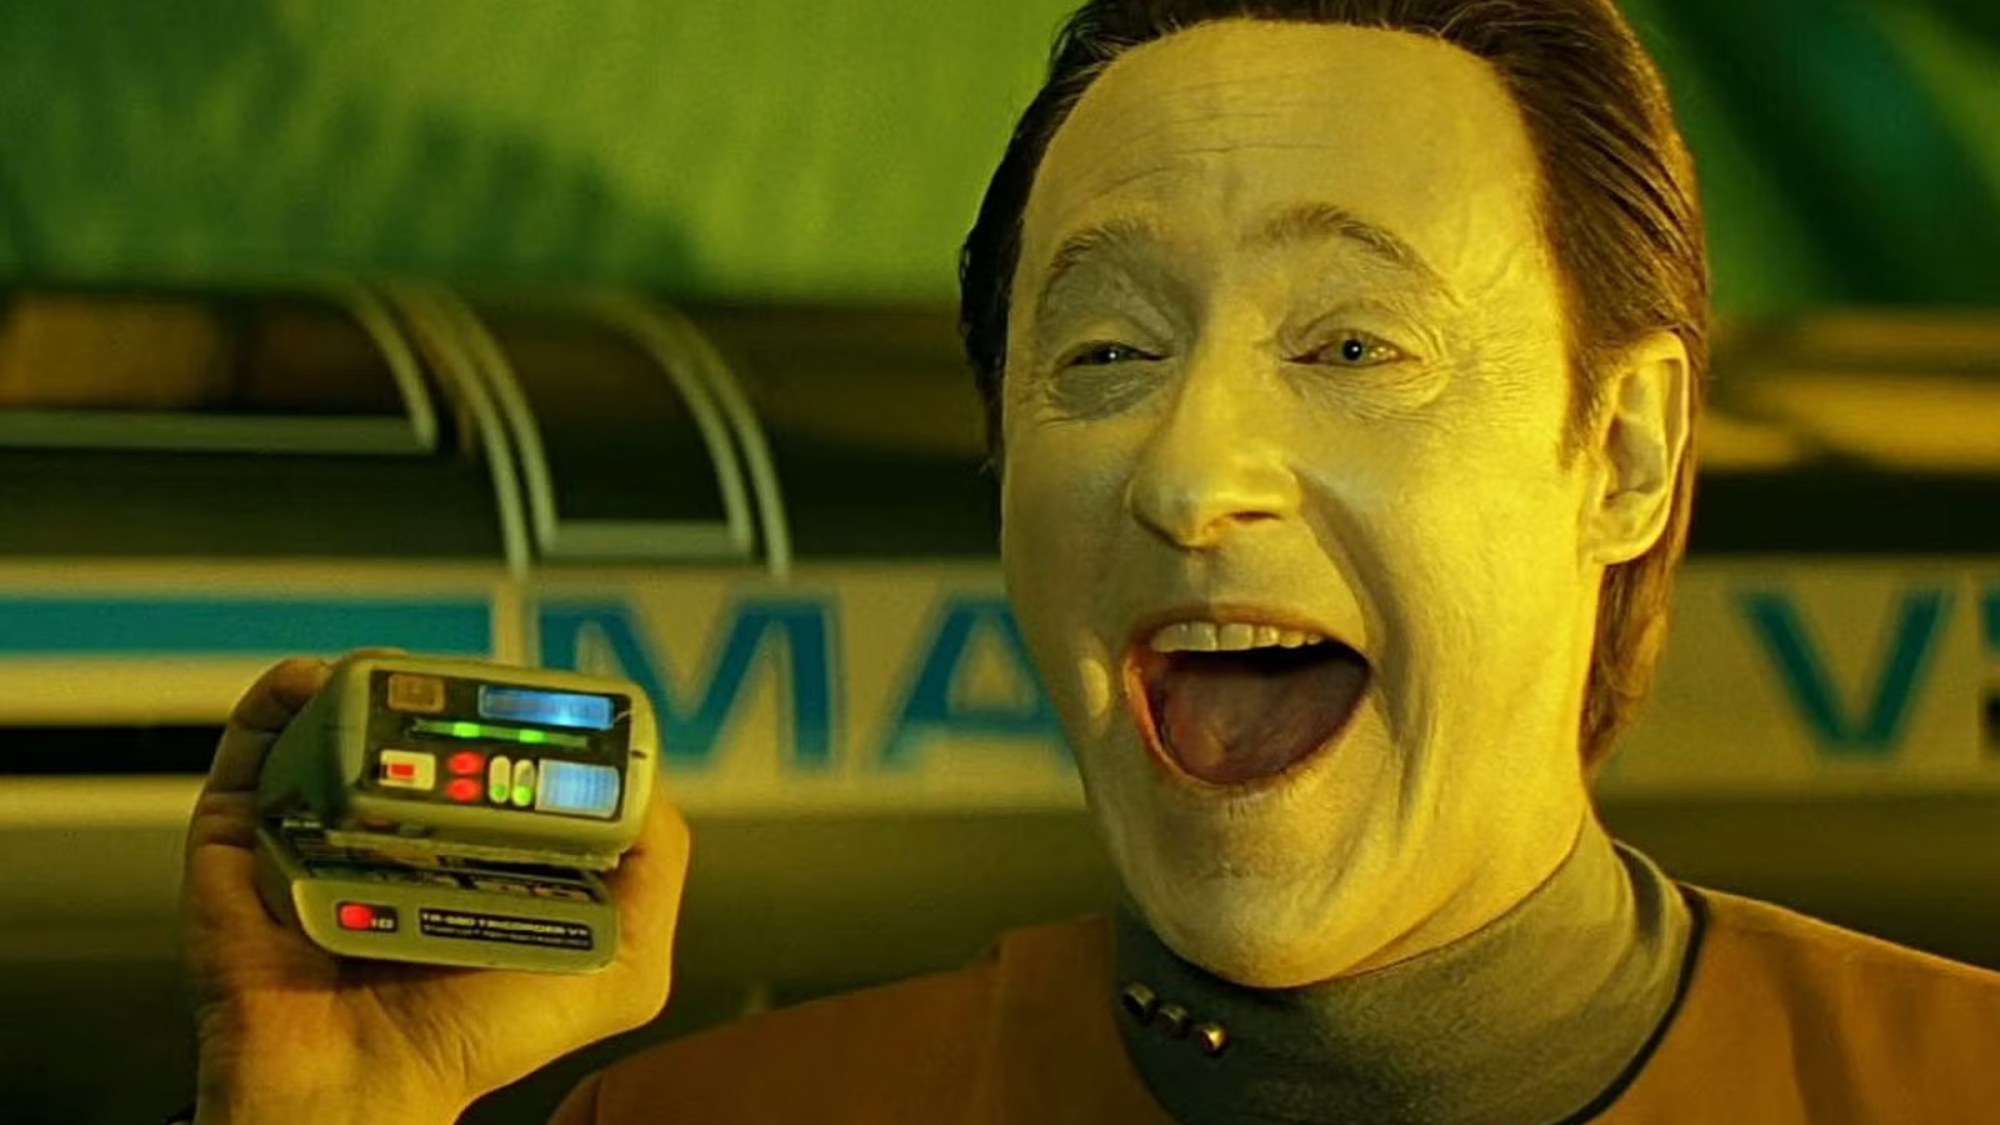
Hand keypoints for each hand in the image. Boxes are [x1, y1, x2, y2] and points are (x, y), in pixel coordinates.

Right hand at [182, 653, 690, 1124]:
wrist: (361, 1090)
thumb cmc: (477, 1043)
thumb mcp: (617, 965)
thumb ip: (651, 875)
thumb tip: (647, 784)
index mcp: (474, 853)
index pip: (496, 759)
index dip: (514, 718)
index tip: (529, 698)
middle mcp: (397, 838)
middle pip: (414, 733)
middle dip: (435, 695)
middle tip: (455, 687)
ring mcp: (316, 833)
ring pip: (331, 728)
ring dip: (357, 686)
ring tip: (386, 675)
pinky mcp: (244, 841)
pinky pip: (252, 755)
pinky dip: (278, 705)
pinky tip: (314, 684)